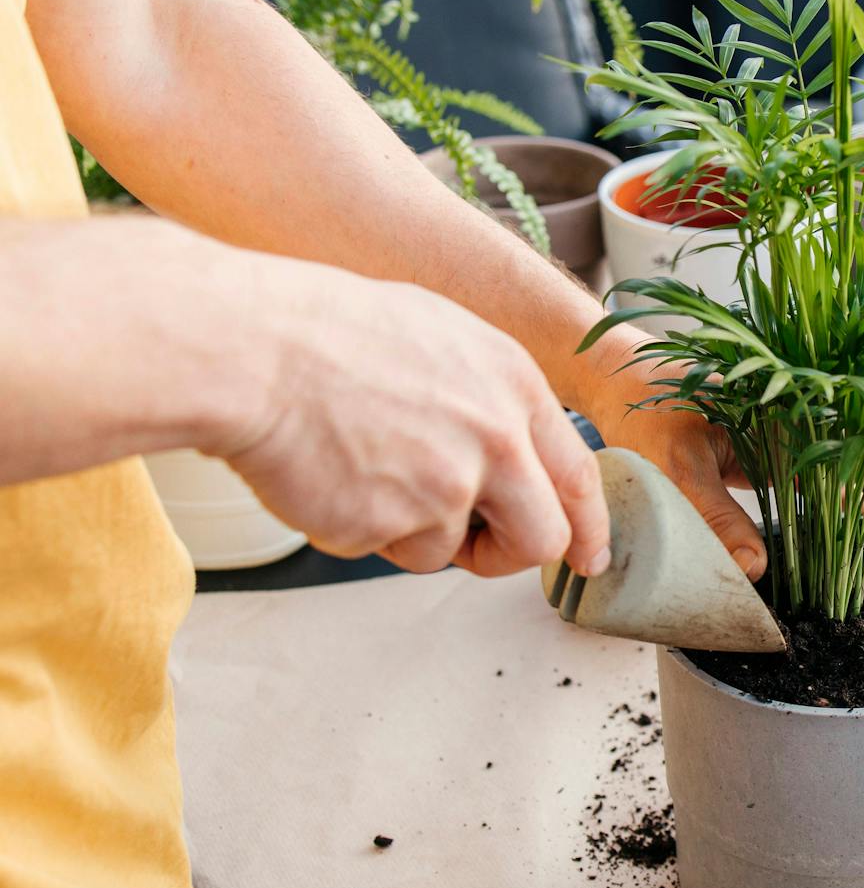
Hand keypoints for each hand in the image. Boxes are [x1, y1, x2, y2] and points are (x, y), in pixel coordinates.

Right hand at [212, 265, 609, 577]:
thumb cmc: (332, 332)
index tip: (587, 555)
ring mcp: (445, 487)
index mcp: (516, 388)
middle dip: (511, 554)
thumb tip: (521, 451)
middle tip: (476, 547)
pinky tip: (335, 476)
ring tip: (368, 469)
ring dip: (415, 532)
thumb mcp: (444, 337)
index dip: (587, 526)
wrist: (253, 349)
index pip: (579, 477)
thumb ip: (493, 399)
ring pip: (451, 551)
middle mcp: (496, 440)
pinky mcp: (389, 525)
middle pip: (542, 538)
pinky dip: (363, 529)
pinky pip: (388, 550)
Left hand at [579, 330, 863, 580]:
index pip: (858, 457)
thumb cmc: (643, 412)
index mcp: (791, 408)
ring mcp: (802, 420)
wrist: (620, 376)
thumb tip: (756, 570)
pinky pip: (846, 458)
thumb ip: (713, 514)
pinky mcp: (791, 436)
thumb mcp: (672, 464)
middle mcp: (807, 409)